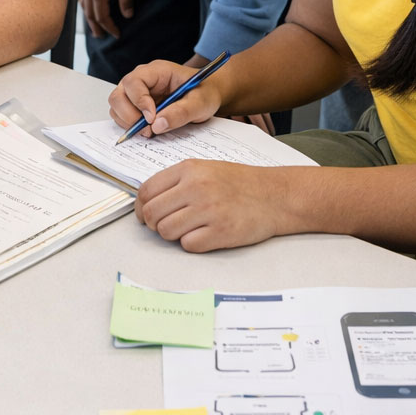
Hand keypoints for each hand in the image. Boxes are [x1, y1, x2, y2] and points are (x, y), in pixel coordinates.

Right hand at [79, 0, 132, 38]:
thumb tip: (127, 15)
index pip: (102, 16)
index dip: (110, 27)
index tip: (118, 34)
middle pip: (90, 15)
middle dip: (97, 27)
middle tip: (102, 37)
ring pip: (84, 7)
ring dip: (89, 19)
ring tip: (94, 27)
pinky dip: (85, 7)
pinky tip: (88, 7)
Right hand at [108, 58, 222, 135]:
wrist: (207, 95)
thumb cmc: (204, 93)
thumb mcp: (201, 102)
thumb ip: (181, 112)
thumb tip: (157, 125)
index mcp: (157, 71)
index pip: (134, 81)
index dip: (139, 101)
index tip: (152, 118)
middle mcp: (142, 79)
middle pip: (119, 94)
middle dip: (129, 115)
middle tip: (147, 129)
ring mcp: (136, 92)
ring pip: (117, 105)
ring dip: (128, 122)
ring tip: (149, 131)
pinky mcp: (136, 105)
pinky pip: (122, 115)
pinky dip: (129, 125)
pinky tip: (147, 130)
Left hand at [136, 161, 280, 251]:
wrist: (275, 195)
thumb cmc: (239, 183)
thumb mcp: (205, 169)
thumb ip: (176, 181)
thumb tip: (147, 202)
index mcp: (188, 169)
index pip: (146, 190)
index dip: (140, 207)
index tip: (144, 215)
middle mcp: (195, 187)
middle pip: (152, 213)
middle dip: (153, 224)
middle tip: (164, 225)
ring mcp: (208, 210)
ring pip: (166, 231)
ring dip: (172, 234)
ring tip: (188, 228)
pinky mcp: (220, 232)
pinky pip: (187, 245)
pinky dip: (192, 243)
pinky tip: (204, 234)